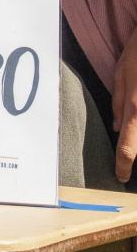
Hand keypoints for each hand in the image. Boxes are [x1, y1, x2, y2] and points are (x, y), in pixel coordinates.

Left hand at [113, 25, 136, 182]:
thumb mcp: (121, 74)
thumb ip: (118, 103)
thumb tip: (116, 128)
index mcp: (136, 109)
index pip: (128, 147)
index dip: (124, 166)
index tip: (120, 177)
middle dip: (134, 156)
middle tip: (125, 165)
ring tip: (131, 127)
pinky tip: (136, 119)